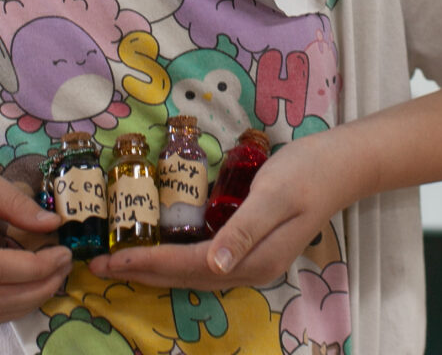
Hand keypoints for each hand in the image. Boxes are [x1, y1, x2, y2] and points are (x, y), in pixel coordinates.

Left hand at [90, 131, 353, 289]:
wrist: (342, 164)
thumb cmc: (308, 171)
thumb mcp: (275, 194)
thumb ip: (244, 229)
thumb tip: (215, 263)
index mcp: (255, 260)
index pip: (188, 266)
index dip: (147, 264)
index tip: (110, 259)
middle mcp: (251, 268)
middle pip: (186, 276)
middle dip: (142, 272)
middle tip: (98, 264)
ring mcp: (252, 260)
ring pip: (193, 272)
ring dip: (156, 269)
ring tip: (120, 262)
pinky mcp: (252, 246)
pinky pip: (204, 260)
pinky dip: (175, 258)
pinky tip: (159, 250)